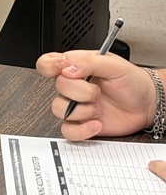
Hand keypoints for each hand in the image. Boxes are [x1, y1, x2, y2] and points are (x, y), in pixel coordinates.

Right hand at [36, 51, 156, 140]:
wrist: (148, 104)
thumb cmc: (133, 81)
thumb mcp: (115, 64)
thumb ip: (90, 62)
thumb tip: (68, 69)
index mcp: (75, 67)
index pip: (47, 63)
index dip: (49, 66)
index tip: (63, 68)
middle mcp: (73, 86)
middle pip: (57, 88)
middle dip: (79, 91)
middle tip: (97, 91)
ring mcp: (76, 106)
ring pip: (58, 109)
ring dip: (81, 110)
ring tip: (99, 108)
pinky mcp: (82, 124)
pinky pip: (68, 131)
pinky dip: (82, 130)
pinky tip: (96, 124)